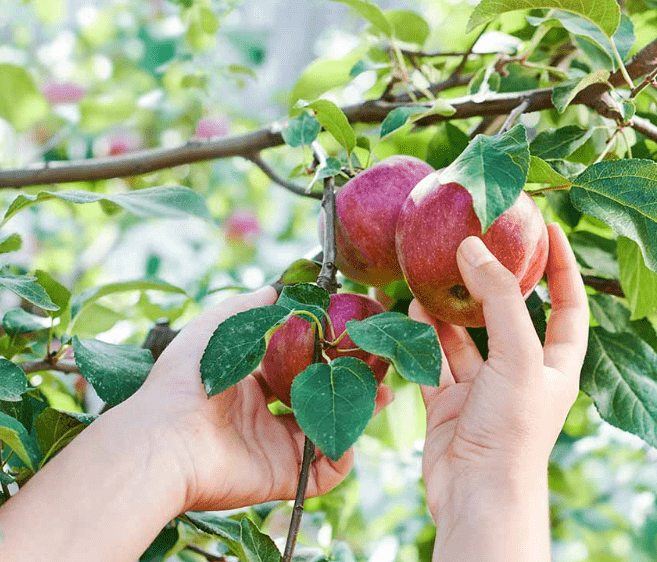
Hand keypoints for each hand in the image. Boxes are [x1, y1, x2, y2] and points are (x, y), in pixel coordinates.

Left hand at [136, 286, 393, 511]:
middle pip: (320, 399)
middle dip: (351, 384)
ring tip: (382, 393)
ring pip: (328, 430)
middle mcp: (264, 417)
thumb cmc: (185, 381)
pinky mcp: (283, 476)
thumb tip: (274, 287)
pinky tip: (351, 432)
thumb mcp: (213, 329)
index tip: (352, 338)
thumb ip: (246, 307)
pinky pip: (324, 471)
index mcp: (249, 384)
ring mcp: (275, 448)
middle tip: (379, 368)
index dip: (326, 354)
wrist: (167, 438)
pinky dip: (343, 455)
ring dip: (358, 413)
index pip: (297, 368)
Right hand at [409, 224, 587, 532]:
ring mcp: (485, 388)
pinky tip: (412, 312)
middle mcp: (522, 372)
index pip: (568, 305)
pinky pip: (436, 361)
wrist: (477, 495)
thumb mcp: (518, 355)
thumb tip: (472, 247)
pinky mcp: (451, 403)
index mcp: (556, 364)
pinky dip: (424, 338)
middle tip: (476, 242)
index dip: (563, 266)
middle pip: (511, 315)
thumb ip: (499, 298)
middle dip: (494, 282)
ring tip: (433, 273)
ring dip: (451, 309)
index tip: (549, 228)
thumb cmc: (513, 430)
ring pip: (467, 337)